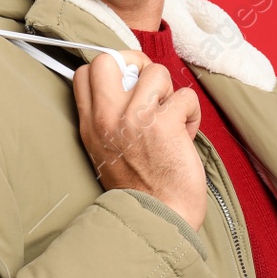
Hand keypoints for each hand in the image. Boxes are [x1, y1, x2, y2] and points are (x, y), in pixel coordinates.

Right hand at [72, 49, 205, 232]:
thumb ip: (108, 119)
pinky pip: (185, 96)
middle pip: (108, 59)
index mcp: (90, 125)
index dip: (112, 69)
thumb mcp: (105, 150)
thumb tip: (132, 86)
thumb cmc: (139, 188)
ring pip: (156, 71)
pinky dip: (192, 114)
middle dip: (136, 62)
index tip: (129, 84)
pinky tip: (186, 135)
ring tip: (172, 117)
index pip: (85, 74)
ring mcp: (133, 118)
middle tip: (151, 85)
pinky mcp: (163, 123)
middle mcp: (106, 117)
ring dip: (171, 92)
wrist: (157, 218)